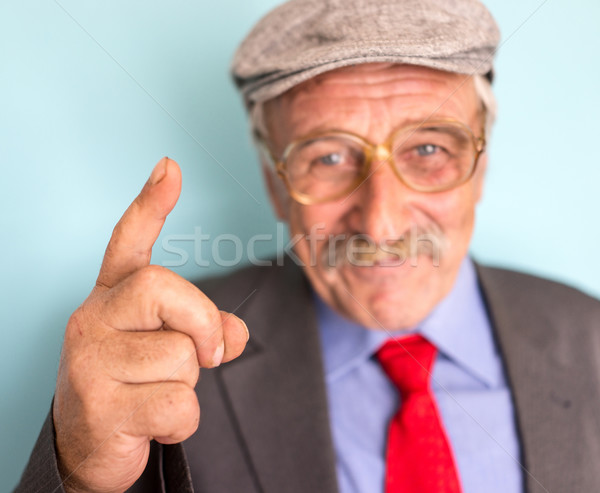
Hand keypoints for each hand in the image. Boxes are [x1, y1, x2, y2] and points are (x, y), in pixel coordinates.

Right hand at [52, 158, 247, 492]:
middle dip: (202, 323)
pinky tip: (154, 426)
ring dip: (188, 387)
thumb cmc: (133, 387)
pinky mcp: (98, 407)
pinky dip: (182, 423)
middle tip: (208, 355)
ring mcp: (89, 361)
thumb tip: (237, 332)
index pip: (127, 243)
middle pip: (164, 289)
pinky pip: (177, 406)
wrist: (88, 449)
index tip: (171, 167)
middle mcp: (93, 318)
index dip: (149, 204)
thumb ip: (205, 331)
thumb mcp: (167, 351)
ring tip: (157, 397)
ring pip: (180, 357)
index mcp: (112, 299)